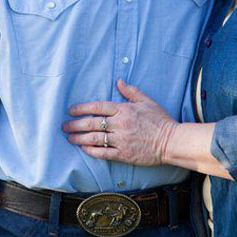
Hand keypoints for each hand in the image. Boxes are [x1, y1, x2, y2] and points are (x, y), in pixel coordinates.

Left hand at [62, 80, 177, 165]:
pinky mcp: (124, 154)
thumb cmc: (160, 120)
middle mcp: (120, 124)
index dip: (81, 109)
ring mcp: (121, 140)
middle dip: (75, 124)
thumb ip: (131, 91)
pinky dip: (92, 151)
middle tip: (64, 126)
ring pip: (95, 138)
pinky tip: (84, 149)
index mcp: (124, 109)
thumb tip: (118, 81)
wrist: (172, 142)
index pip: (97, 107)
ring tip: (70, 138)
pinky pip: (104, 153)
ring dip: (80, 138)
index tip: (71, 111)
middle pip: (92, 123)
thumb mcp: (147, 101)